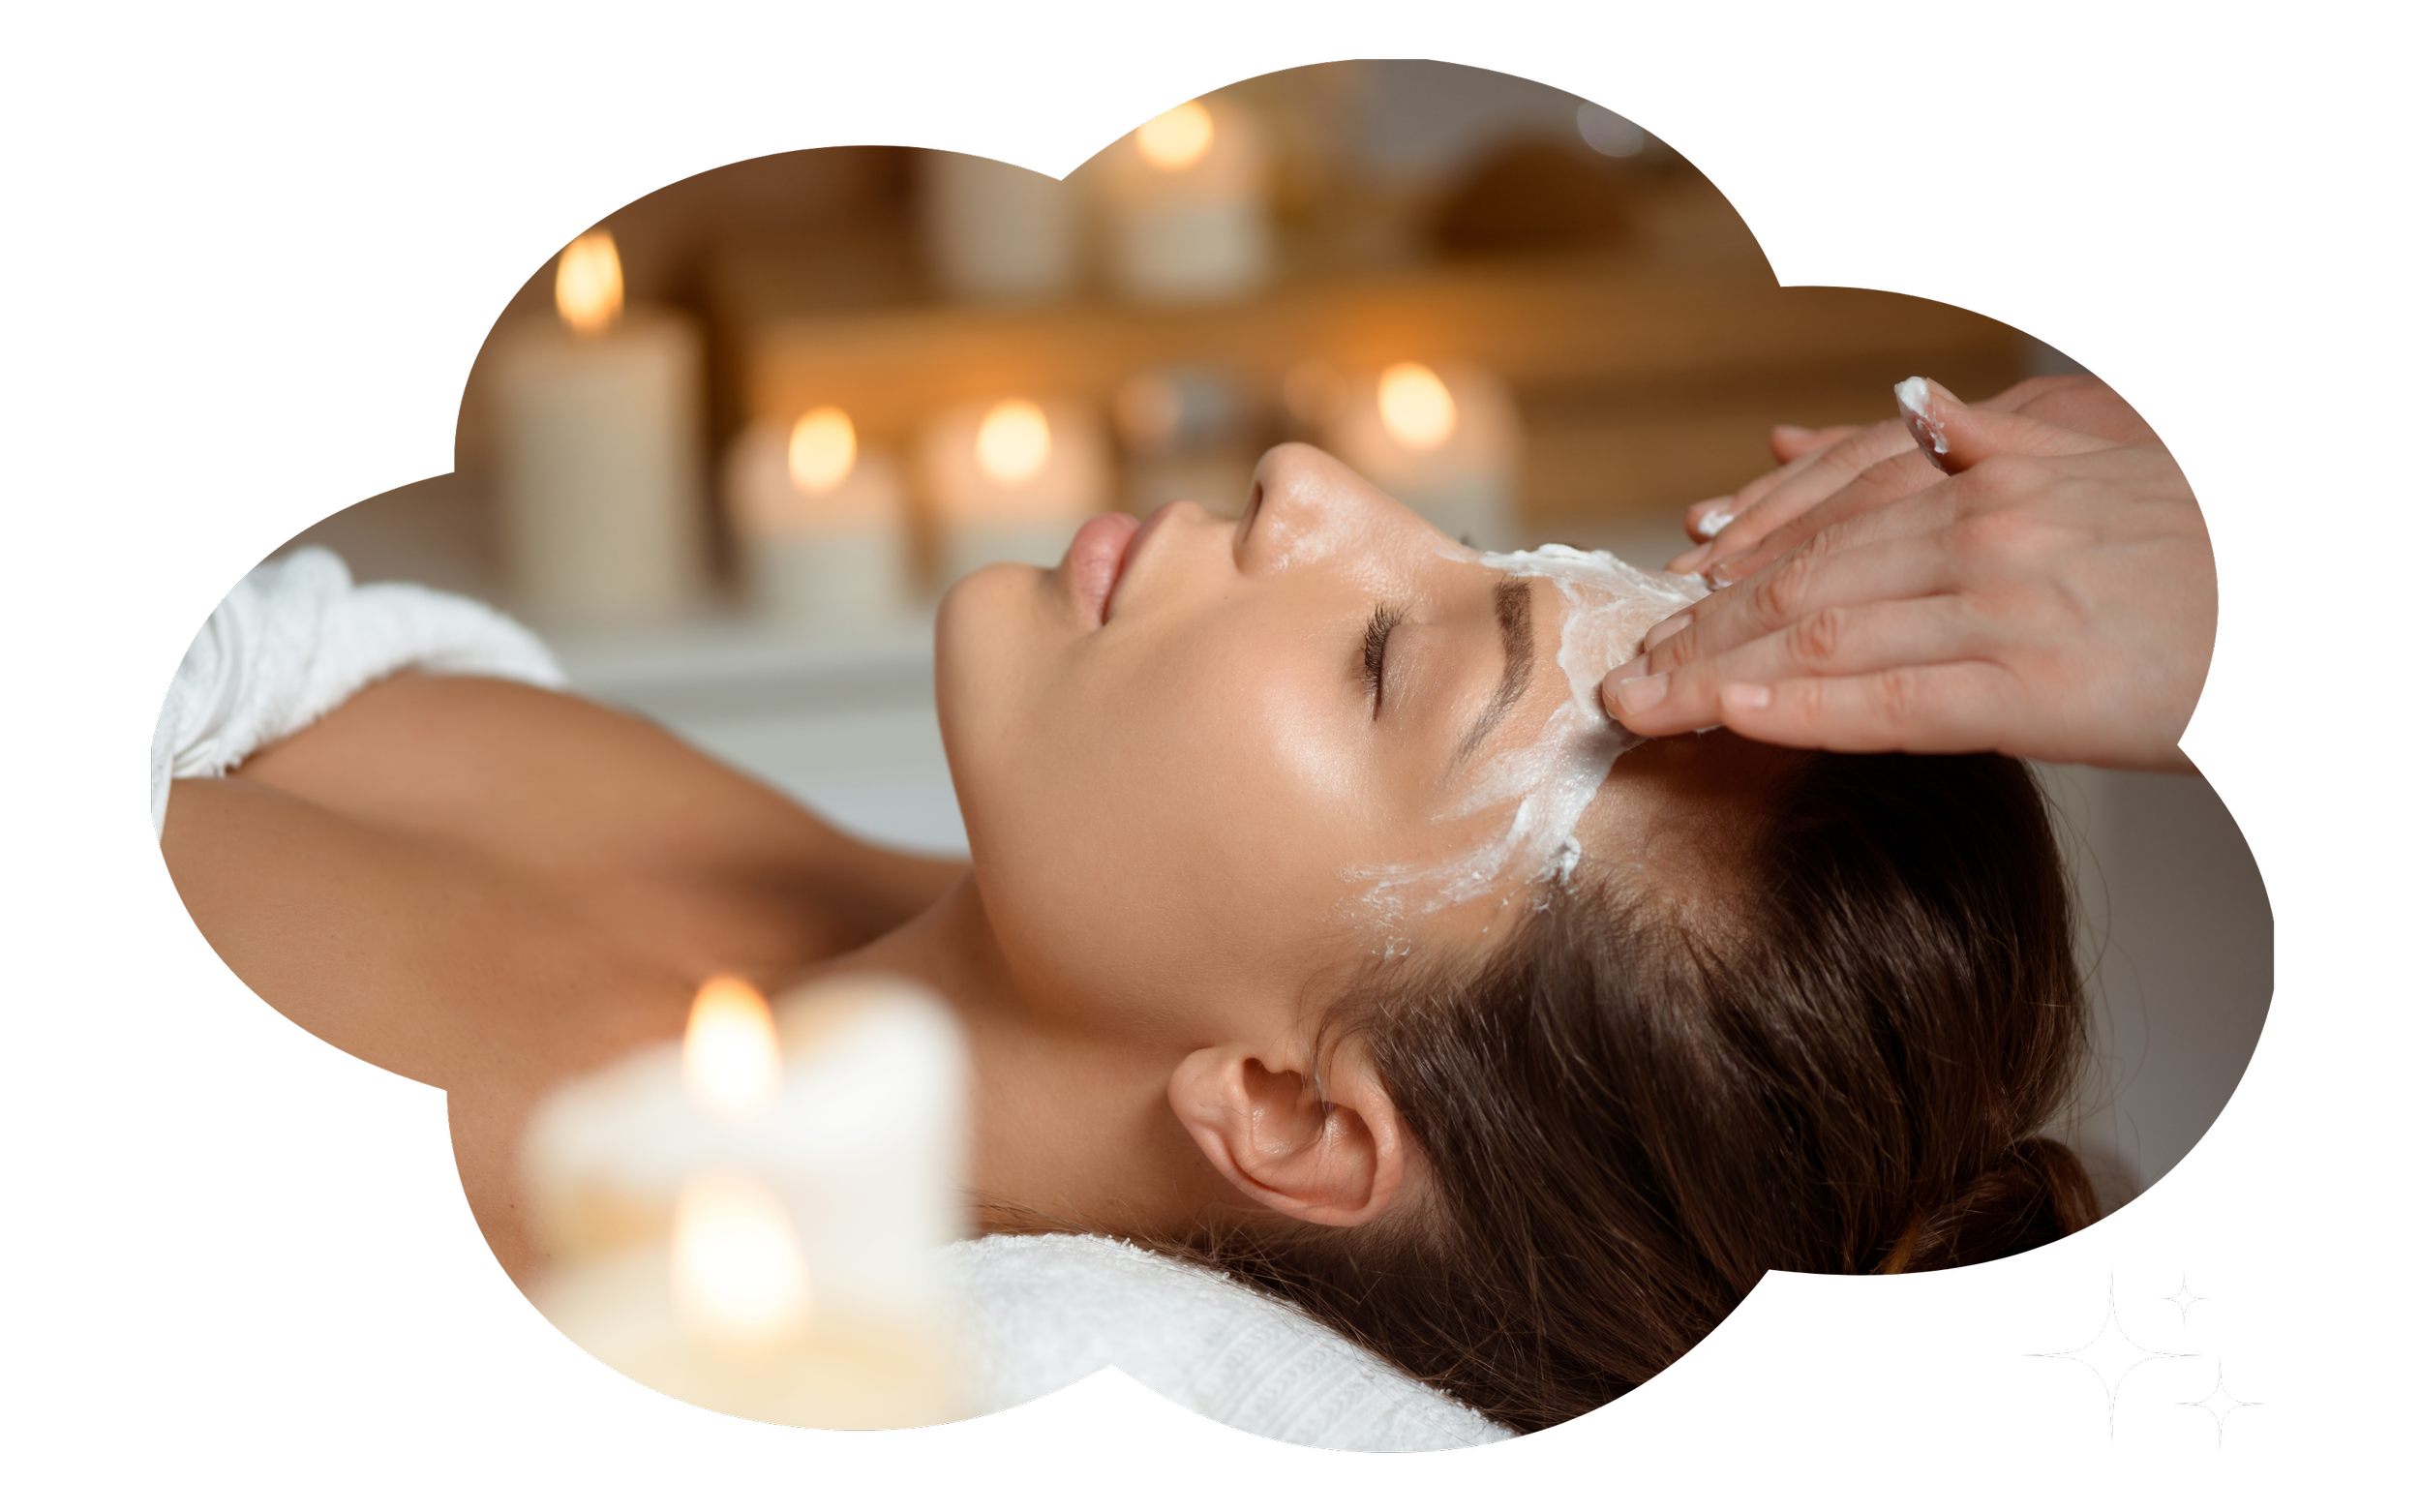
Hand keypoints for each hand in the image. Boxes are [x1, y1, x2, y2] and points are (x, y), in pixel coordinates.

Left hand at [1602, 378, 2216, 773]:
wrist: (2294, 599)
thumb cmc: (2198, 551)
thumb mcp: (2095, 462)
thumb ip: (1994, 441)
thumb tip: (1920, 403)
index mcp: (1986, 488)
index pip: (1822, 534)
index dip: (1731, 578)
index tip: (1667, 613)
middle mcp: (1981, 540)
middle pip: (1800, 587)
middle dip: (1700, 635)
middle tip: (1625, 676)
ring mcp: (2004, 612)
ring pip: (1823, 642)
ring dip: (1717, 677)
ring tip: (1647, 706)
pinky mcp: (2037, 690)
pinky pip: (1894, 704)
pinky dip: (1803, 711)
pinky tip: (1735, 720)